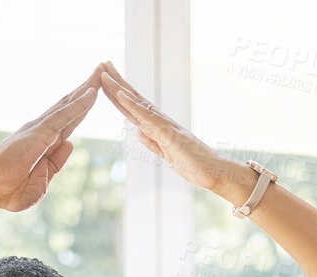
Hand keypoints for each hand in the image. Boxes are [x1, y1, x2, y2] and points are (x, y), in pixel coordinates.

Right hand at [0, 69, 101, 222]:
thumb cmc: (9, 190)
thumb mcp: (42, 180)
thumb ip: (57, 162)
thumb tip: (70, 144)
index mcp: (45, 143)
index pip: (69, 120)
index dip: (83, 106)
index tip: (96, 92)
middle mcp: (43, 131)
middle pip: (70, 105)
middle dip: (87, 87)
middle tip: (103, 68)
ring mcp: (40, 130)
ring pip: (69, 104)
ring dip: (87, 87)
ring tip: (102, 69)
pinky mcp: (39, 133)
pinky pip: (64, 116)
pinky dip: (79, 104)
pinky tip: (92, 92)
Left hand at [97, 60, 243, 196]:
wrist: (215, 173)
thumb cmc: (194, 165)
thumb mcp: (166, 155)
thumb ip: (152, 142)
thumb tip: (138, 130)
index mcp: (157, 127)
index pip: (134, 108)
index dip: (119, 94)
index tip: (106, 79)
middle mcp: (160, 121)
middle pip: (133, 99)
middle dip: (116, 82)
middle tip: (101, 63)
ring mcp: (164, 125)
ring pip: (137, 103)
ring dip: (119, 88)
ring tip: (104, 72)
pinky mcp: (168, 134)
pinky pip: (147, 118)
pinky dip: (133, 105)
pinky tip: (120, 95)